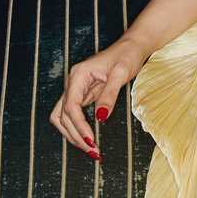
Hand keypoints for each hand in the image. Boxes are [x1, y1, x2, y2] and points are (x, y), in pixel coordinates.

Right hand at [49, 35, 148, 161]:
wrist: (133, 45)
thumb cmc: (128, 55)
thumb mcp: (121, 73)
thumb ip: (109, 95)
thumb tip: (100, 118)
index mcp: (78, 75)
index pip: (70, 106)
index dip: (79, 126)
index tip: (91, 141)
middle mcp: (73, 82)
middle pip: (63, 115)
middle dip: (75, 135)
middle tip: (92, 151)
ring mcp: (77, 88)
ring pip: (64, 116)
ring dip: (73, 133)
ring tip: (90, 148)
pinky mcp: (85, 93)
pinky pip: (75, 114)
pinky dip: (79, 127)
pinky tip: (89, 138)